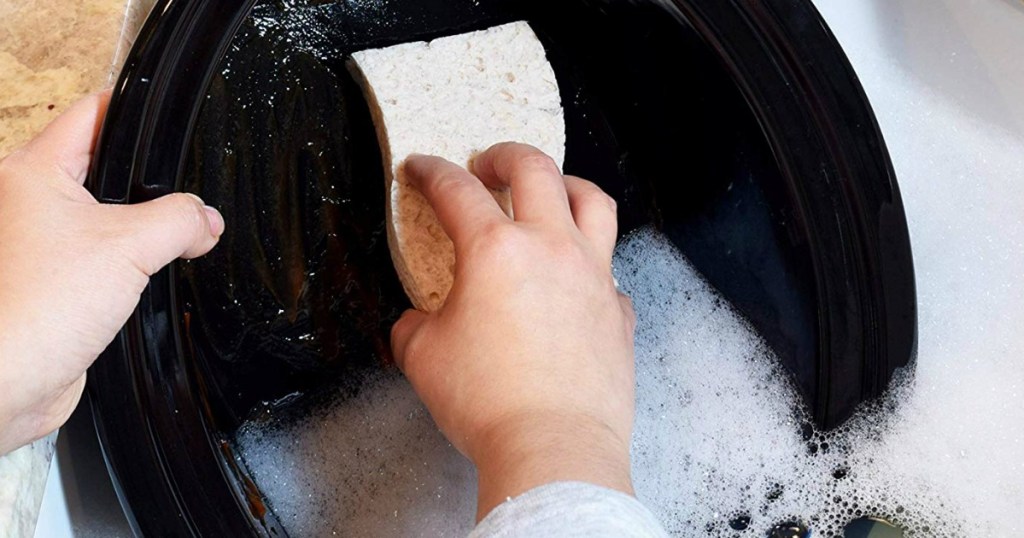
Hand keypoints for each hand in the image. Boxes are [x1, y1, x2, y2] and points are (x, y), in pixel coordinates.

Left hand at [0, 92, 223, 454]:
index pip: (92, 116)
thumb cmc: (35, 309)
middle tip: (181, 197)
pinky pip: (103, 258)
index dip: (135, 113)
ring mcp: (39, 243)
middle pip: (104, 167)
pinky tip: (145, 280)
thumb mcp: (130, 246)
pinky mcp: (54, 282)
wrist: (9, 379)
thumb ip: (180, 221)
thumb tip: (206, 220)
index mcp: (33, 173)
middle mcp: (29, 203)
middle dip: (148, 183)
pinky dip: (128, 265)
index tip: (169, 121)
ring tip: (166, 242)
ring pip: (106, 216)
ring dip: (139, 231)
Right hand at [390, 143, 636, 519]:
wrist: (554, 445)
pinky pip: (610, 267)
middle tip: (488, 163)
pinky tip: (576, 275)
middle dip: (505, 155)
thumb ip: (415, 326)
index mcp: (496, 250)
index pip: (456, 190)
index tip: (421, 168)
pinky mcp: (619, 310)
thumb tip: (418, 323)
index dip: (431, 172)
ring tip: (551, 190)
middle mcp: (551, 249)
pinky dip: (590, 259)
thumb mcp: (423, 358)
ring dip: (567, 184)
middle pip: (536, 170)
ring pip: (593, 202)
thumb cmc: (488, 402)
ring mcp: (594, 276)